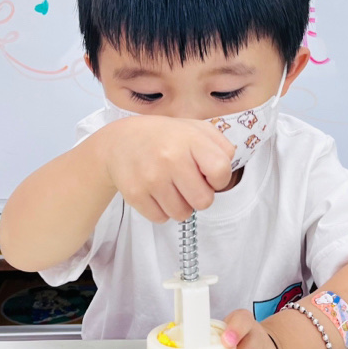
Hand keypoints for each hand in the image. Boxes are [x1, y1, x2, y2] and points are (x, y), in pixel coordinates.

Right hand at [97, 116, 233, 223]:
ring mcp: (151, 178)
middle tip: (188, 184)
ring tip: (171, 187)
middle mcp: (171, 158)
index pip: (221, 171)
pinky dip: (162, 210)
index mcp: (190, 139)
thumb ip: (220, 146)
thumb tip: (227, 169)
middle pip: (204, 201)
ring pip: (182, 215)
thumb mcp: (195, 129)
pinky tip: (156, 192)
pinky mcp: (135, 194)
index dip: (219, 179)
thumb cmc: (165, 137)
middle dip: (200, 196)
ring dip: (181, 205)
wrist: (120, 141)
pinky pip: (161, 218)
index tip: (208, 175)